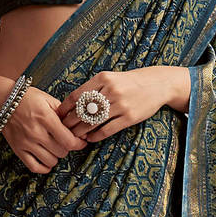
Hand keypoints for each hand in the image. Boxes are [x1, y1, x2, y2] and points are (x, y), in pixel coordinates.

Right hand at [0, 85, 88, 173]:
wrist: (3, 101)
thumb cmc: (28, 98)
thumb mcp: (48, 99)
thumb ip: (64, 113)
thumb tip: (79, 129)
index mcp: (45, 118)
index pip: (68, 140)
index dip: (79, 143)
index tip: (82, 141)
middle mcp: (35, 132)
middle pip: (61, 152)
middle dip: (67, 147)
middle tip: (65, 141)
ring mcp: (25, 142)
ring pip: (50, 161)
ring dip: (56, 156)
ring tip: (55, 148)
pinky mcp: (17, 149)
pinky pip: (34, 167)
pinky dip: (44, 167)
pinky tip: (47, 160)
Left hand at [56, 66, 189, 143]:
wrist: (157, 84)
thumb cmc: (129, 82)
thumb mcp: (110, 78)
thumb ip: (93, 88)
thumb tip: (72, 104)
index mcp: (103, 78)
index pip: (76, 95)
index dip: (65, 108)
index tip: (58, 116)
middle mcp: (111, 90)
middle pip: (82, 110)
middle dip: (70, 122)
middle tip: (63, 129)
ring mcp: (121, 104)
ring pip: (93, 121)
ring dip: (81, 131)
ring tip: (74, 136)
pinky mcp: (129, 117)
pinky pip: (107, 130)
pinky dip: (95, 136)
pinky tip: (90, 138)